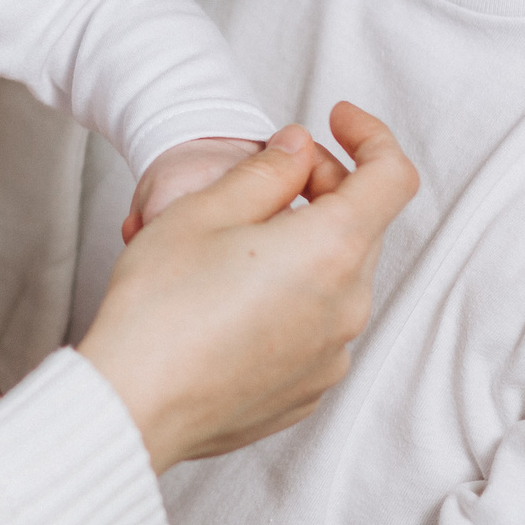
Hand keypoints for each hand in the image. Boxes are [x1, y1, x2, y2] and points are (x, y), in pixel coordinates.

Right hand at [78, 102, 416, 472]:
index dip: (371, 136)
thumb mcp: (205, 211)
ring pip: (338, 278)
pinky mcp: (307, 390)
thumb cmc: (160, 305)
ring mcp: (332, 355)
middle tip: (264, 176)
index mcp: (331, 251)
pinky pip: (317, 326)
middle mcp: (349, 307)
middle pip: (361, 226)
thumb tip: (298, 149)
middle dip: (324, 188)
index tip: (335, 121)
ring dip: (306, 245)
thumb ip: (267, 170)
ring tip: (235, 242)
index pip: (392, 177)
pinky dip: (292, 297)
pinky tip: (233, 297)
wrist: (132, 403)